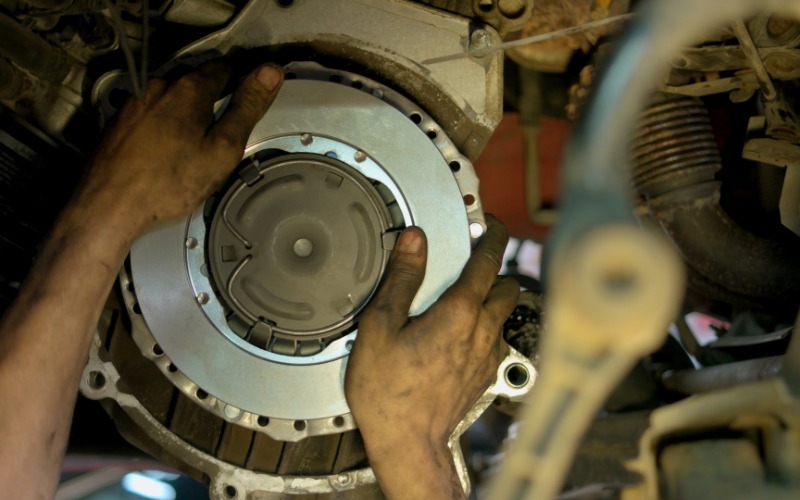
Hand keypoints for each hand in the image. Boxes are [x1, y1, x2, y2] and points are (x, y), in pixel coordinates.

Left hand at [76, 60, 283, 233]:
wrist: (109, 205)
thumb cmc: (165, 184)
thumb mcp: (222, 148)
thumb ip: (247, 107)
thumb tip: (269, 74)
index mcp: (189, 90)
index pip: (226, 67)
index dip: (244, 78)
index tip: (252, 90)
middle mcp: (158, 88)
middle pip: (197, 80)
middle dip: (215, 95)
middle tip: (229, 122)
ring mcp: (136, 103)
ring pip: (173, 97)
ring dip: (189, 110)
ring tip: (201, 140)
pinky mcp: (120, 122)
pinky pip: (153, 112)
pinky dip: (166, 123)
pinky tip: (171, 149)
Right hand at [345, 216, 518, 498]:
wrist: (408, 444)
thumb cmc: (390, 393)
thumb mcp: (380, 327)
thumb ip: (401, 279)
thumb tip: (414, 241)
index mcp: (459, 312)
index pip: (488, 260)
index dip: (490, 235)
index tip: (488, 223)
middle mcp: (482, 331)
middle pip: (506, 285)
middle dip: (493, 269)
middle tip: (469, 263)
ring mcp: (488, 356)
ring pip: (502, 314)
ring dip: (489, 300)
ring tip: (459, 300)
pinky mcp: (486, 376)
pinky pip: (494, 340)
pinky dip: (483, 329)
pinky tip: (456, 336)